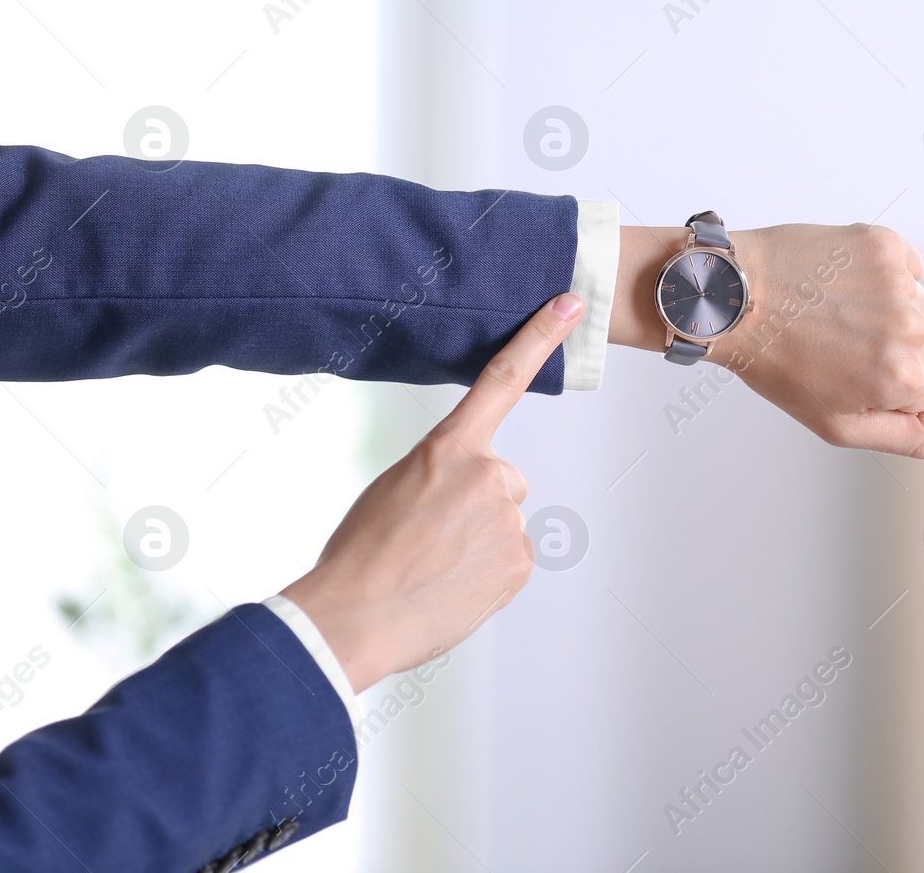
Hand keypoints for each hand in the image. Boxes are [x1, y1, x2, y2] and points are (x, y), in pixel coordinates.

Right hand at [281, 292, 584, 692]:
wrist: (353, 618)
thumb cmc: (361, 556)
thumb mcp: (395, 487)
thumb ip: (442, 473)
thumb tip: (468, 500)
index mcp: (448, 448)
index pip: (502, 379)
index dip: (540, 337)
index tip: (570, 305)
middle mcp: (489, 475)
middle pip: (501, 479)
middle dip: (474, 504)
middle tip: (431, 536)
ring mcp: (509, 519)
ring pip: (503, 523)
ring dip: (478, 542)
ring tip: (435, 566)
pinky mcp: (521, 561)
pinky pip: (511, 559)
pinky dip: (487, 573)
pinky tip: (453, 585)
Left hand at [611, 223, 923, 457]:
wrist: (732, 296)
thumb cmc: (779, 365)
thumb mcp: (840, 425)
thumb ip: (917, 435)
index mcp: (901, 377)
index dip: (886, 385)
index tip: (844, 373)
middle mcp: (909, 327)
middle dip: (887, 349)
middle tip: (830, 344)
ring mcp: (898, 281)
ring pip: (916, 307)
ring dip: (881, 309)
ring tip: (828, 311)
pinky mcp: (885, 243)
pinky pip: (909, 267)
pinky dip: (881, 274)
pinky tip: (838, 282)